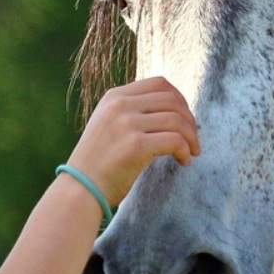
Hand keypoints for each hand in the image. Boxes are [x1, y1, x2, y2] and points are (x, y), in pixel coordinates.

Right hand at [65, 77, 198, 205]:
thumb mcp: (108, 125)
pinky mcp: (135, 145)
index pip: (159, 83)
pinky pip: (175, 140)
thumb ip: (132, 112)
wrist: (79, 190)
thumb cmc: (98, 164)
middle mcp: (120, 105)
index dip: (180, 99)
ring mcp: (127, 123)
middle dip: (190, 119)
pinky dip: (186, 150)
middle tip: (194, 139)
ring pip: (177, 119)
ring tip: (192, 152)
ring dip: (191, 137)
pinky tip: (183, 161)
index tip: (185, 119)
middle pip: (172, 99)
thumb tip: (172, 110)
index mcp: (114, 97)